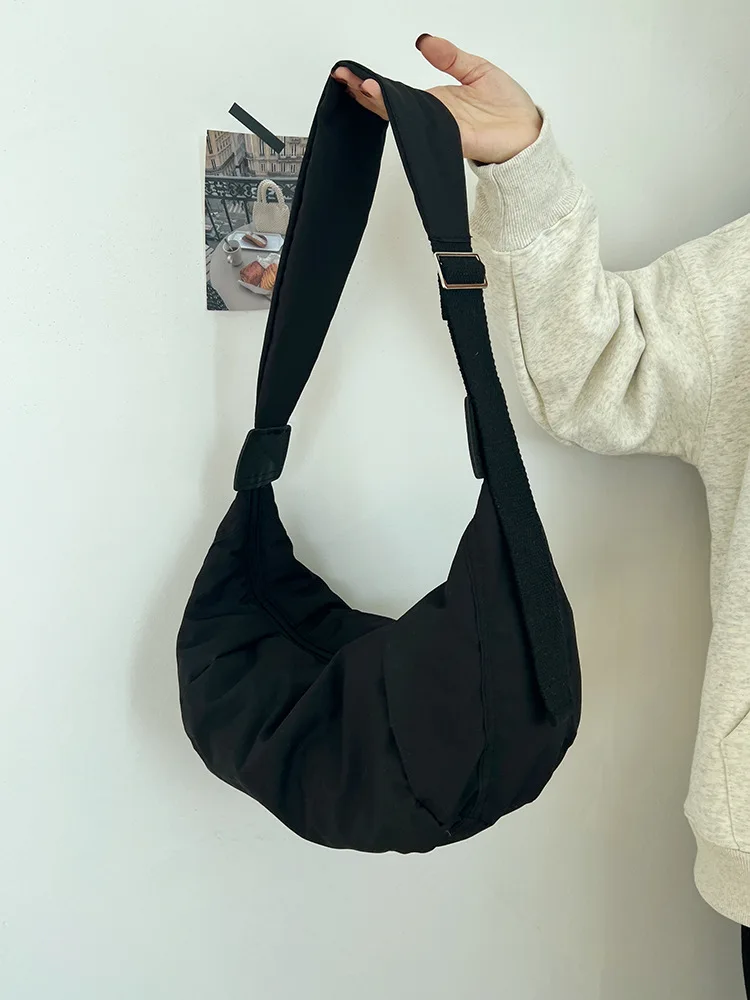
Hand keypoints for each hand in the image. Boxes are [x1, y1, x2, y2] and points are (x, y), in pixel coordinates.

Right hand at [332, 36, 541, 164]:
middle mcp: (433, 116)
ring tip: (360, 87)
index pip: (397, 91)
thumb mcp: (476, 69)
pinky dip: (408, 117)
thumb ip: (449, 56)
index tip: (353, 73)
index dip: (375, 82)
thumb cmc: (508, 107)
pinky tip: (393, 105)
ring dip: (380, 102)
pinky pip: (425, 126)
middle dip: (366, 91)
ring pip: (403, 116)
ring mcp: (440, 128)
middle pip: (392, 103)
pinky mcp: (453, 137)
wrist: (528, 133)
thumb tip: (423, 41)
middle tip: (343, 78)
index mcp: (435, 101)